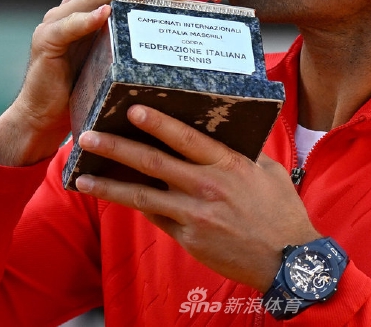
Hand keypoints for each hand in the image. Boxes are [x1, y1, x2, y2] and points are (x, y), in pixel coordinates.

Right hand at [0, 0, 189, 165]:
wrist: (45, 119)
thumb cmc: (85, 91)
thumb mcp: (115, 64)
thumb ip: (135, 46)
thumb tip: (179, 43)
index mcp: (92, 11)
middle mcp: (75, 10)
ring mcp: (57, 22)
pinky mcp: (46, 41)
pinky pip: (67, 26)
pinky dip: (85, 19)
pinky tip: (103, 14)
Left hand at [74, 104, 320, 290]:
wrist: (288, 261)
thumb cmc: (281, 213)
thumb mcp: (267, 172)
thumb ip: (242, 154)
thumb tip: (223, 135)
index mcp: (227, 165)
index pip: (185, 138)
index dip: (156, 123)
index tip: (132, 109)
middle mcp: (206, 187)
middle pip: (152, 163)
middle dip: (116, 148)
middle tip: (87, 136)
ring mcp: (194, 215)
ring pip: (142, 196)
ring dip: (109, 185)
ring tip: (82, 177)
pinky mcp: (189, 238)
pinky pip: (155, 217)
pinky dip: (134, 205)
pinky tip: (115, 197)